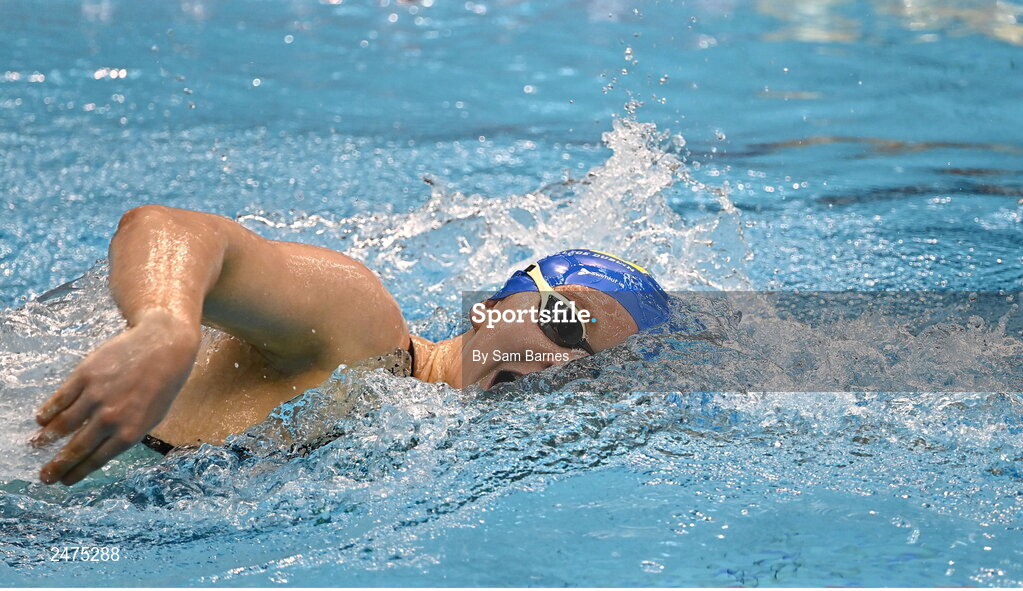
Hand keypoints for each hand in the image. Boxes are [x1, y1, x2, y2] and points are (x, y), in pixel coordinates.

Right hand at [31, 311, 200, 484]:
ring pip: (62, 425)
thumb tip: (100, 449)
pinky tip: (41, 419)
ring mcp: (96, 396)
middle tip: (45, 476)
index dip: (77, 473)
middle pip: (76, 448)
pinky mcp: (85, 375)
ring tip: (37, 445)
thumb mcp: (153, 416)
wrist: (164, 345)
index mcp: (131, 432)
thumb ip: (127, 433)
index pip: (96, 460)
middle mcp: (111, 418)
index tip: (65, 481)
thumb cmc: (162, 384)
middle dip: (57, 466)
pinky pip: (60, 399)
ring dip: (47, 438)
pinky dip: (48, 412)